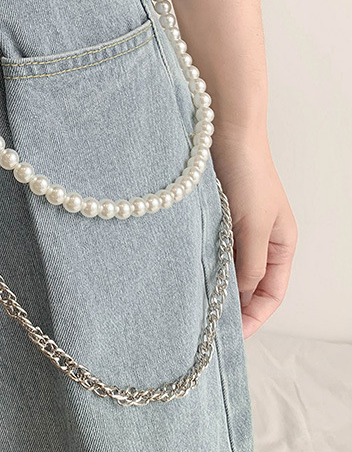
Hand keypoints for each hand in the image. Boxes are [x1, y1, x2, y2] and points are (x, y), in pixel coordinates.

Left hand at [209, 127, 297, 338]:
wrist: (223, 129)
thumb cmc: (248, 172)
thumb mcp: (253, 224)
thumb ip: (250, 263)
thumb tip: (241, 298)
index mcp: (280, 243)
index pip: (271, 293)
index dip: (254, 317)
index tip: (229, 334)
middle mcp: (258, 237)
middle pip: (246, 283)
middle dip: (230, 304)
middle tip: (204, 322)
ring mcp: (233, 225)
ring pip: (224, 266)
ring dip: (212, 282)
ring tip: (191, 301)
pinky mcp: (210, 213)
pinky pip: (206, 246)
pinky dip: (198, 260)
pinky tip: (183, 269)